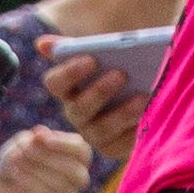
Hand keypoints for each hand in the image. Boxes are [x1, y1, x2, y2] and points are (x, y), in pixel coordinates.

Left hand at [0, 126, 94, 192]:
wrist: (1, 190)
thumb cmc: (15, 163)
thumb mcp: (18, 146)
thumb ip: (30, 140)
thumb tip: (41, 133)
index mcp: (75, 158)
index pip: (81, 151)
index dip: (64, 144)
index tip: (42, 138)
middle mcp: (77, 178)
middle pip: (75, 170)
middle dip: (49, 158)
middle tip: (25, 151)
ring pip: (62, 185)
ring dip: (37, 171)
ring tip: (17, 162)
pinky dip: (32, 185)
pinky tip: (16, 175)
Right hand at [40, 42, 143, 165]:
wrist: (140, 93)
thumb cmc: (115, 69)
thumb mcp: (100, 56)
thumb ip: (73, 47)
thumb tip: (42, 44)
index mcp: (66, 88)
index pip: (55, 83)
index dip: (70, 72)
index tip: (91, 58)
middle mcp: (75, 113)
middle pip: (79, 108)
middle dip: (100, 91)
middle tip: (122, 74)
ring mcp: (92, 133)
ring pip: (101, 129)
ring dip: (122, 113)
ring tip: (143, 97)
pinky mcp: (112, 148)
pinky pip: (121, 144)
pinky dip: (136, 130)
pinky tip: (151, 115)